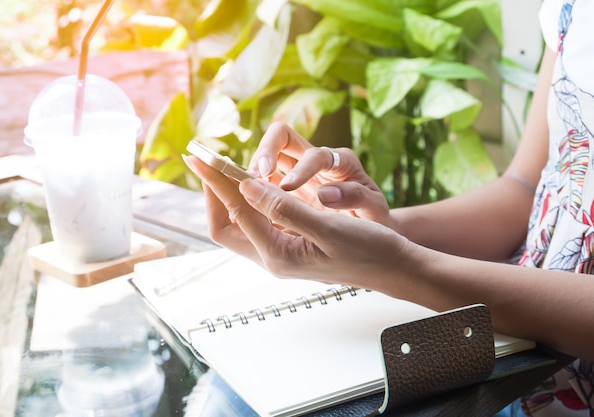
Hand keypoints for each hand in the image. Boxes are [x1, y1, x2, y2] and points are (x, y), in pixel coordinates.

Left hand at [185, 155, 410, 290]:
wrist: (393, 267)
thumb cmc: (368, 249)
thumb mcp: (326, 227)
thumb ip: (283, 207)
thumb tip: (245, 184)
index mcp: (278, 255)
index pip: (233, 216)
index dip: (216, 183)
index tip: (201, 157)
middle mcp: (273, 257)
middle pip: (226, 224)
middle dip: (215, 191)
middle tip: (207, 160)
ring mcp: (280, 252)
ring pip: (240, 222)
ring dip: (232, 193)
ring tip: (227, 167)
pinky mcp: (290, 244)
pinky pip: (259, 220)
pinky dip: (252, 198)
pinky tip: (257, 181)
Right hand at [248, 122, 390, 224]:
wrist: (373, 231)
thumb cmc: (375, 219)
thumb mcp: (373, 209)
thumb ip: (354, 198)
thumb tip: (325, 194)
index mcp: (340, 161)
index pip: (315, 155)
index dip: (300, 168)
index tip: (287, 187)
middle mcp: (317, 159)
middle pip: (283, 136)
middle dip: (265, 151)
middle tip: (253, 176)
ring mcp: (300, 171)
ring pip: (269, 155)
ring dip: (252, 168)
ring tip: (240, 188)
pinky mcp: (287, 188)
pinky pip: (264, 181)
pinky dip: (251, 187)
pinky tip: (240, 202)